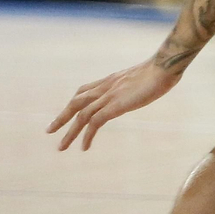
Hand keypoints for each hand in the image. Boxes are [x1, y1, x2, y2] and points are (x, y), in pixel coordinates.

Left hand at [47, 59, 182, 150]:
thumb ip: (138, 83)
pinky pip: (95, 122)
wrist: (165, 66)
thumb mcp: (145, 77)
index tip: (67, 114)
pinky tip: (84, 147)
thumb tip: (147, 85)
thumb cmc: (162, 70)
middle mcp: (106, 87)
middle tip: (49, 131)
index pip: (84, 91)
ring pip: (81, 114)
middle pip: (76, 102)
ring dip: (69, 132)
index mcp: (111, 80)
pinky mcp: (116, 105)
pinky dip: (87, 135)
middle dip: (62, 117)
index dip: (74, 103)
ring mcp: (109, 95)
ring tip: (61, 147)